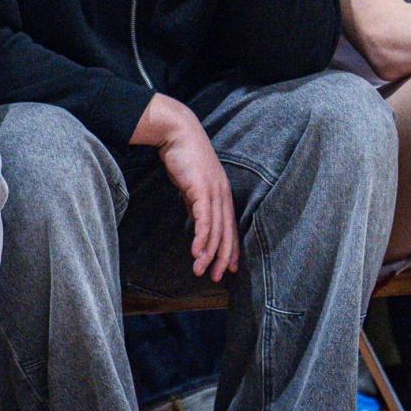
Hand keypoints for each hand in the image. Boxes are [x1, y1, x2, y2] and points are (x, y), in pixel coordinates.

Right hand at [134, 94, 239, 279]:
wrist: (178, 133)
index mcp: (223, 195)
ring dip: (208, 253)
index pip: (231, 228)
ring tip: (200, 270)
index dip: (231, 250)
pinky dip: (201, 237)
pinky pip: (204, 219)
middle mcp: (223, 195)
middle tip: (216, 277)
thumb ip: (197, 204)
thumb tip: (197, 222)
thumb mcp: (193, 185)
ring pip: (216, 230)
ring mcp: (215, 192)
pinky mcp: (202, 189)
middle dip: (223, 258)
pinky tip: (196, 252)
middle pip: (227, 233)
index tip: (229, 269)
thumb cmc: (185, 158)